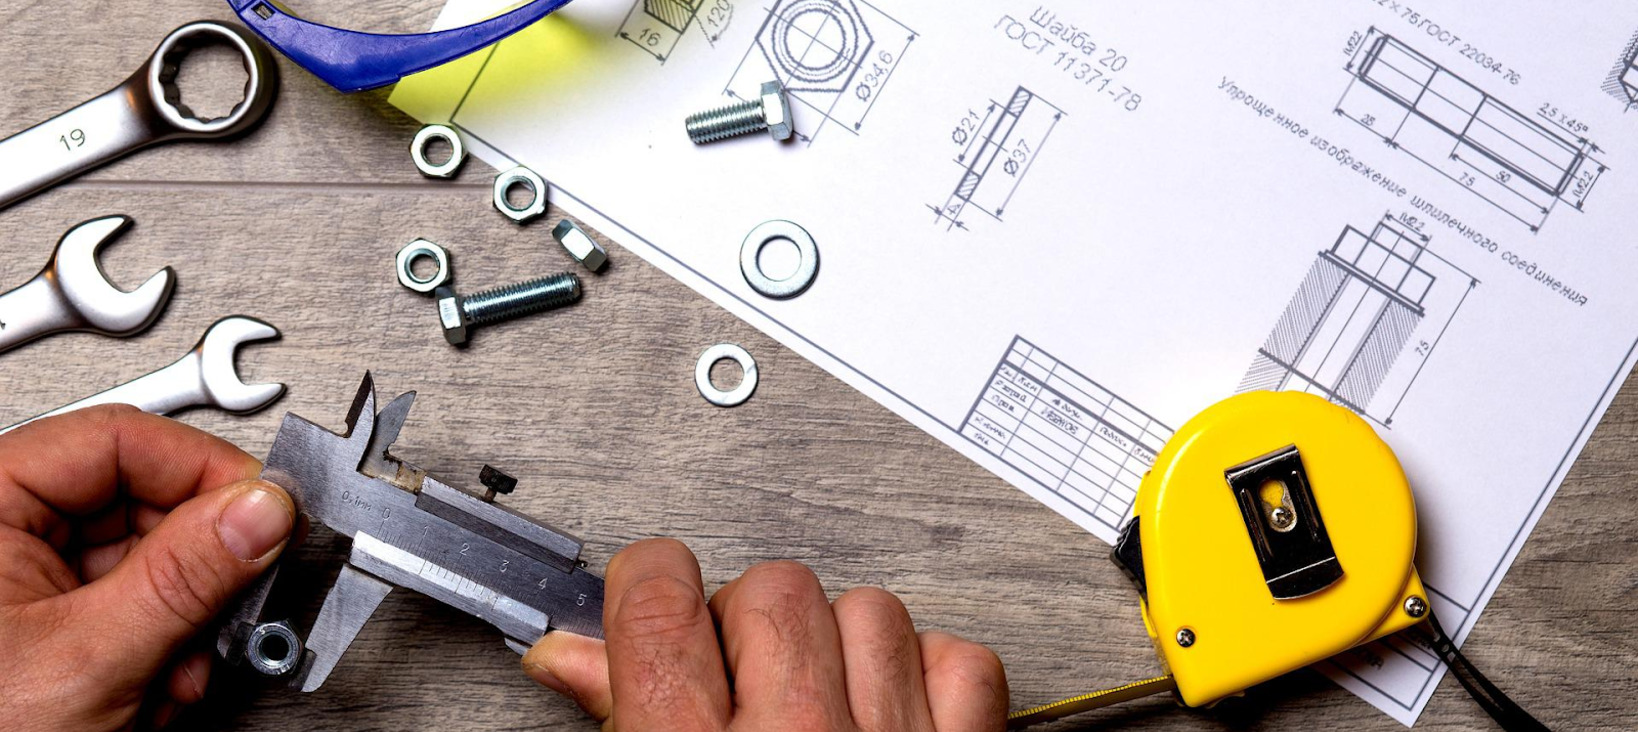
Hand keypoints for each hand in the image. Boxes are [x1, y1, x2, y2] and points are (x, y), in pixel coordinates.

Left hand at [0, 405, 295, 730]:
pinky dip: (164, 651)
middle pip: (143, 502)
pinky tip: (155, 690)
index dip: (203, 472)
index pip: (119, 440)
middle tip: (232, 607)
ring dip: (186, 624)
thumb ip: (186, 577)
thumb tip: (263, 510)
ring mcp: (26, 583)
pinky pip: (136, 608)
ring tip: (175, 676)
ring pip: (150, 561)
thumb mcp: (90, 658)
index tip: (266, 514)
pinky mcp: (50, 627)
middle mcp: (0, 533)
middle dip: (198, 571)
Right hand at [523, 539, 1008, 730]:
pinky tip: (895, 713)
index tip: (653, 596)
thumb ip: (617, 714)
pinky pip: (962, 662)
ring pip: (870, 609)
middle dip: (748, 621)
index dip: (650, 583)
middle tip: (736, 684)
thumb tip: (573, 654)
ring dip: (840, 643)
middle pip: (773, 586)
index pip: (659, 597)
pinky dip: (932, 675)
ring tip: (817, 710)